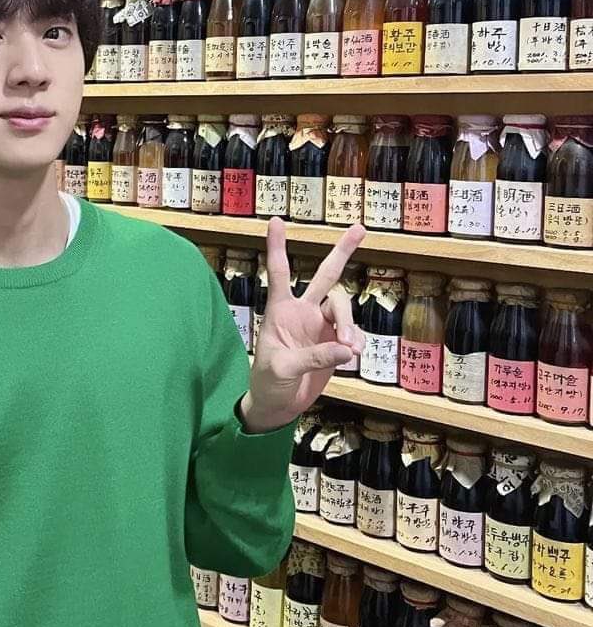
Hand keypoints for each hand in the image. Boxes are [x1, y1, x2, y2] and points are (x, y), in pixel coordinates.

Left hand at [239, 218, 366, 433]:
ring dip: (350, 324)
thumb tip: (347, 348)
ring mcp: (320, 326)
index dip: (277, 247)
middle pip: (325, 275)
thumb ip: (314, 356)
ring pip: (343, 308)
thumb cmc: (268, 382)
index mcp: (280, 310)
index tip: (275, 220)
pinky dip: (356, 342)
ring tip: (349, 349)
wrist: (278, 406)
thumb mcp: (282, 368)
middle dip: (342, 252)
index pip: (280, 272)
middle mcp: (303, 312)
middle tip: (359, 228)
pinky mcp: (335, 344)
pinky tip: (351, 356)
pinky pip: (353, 335)